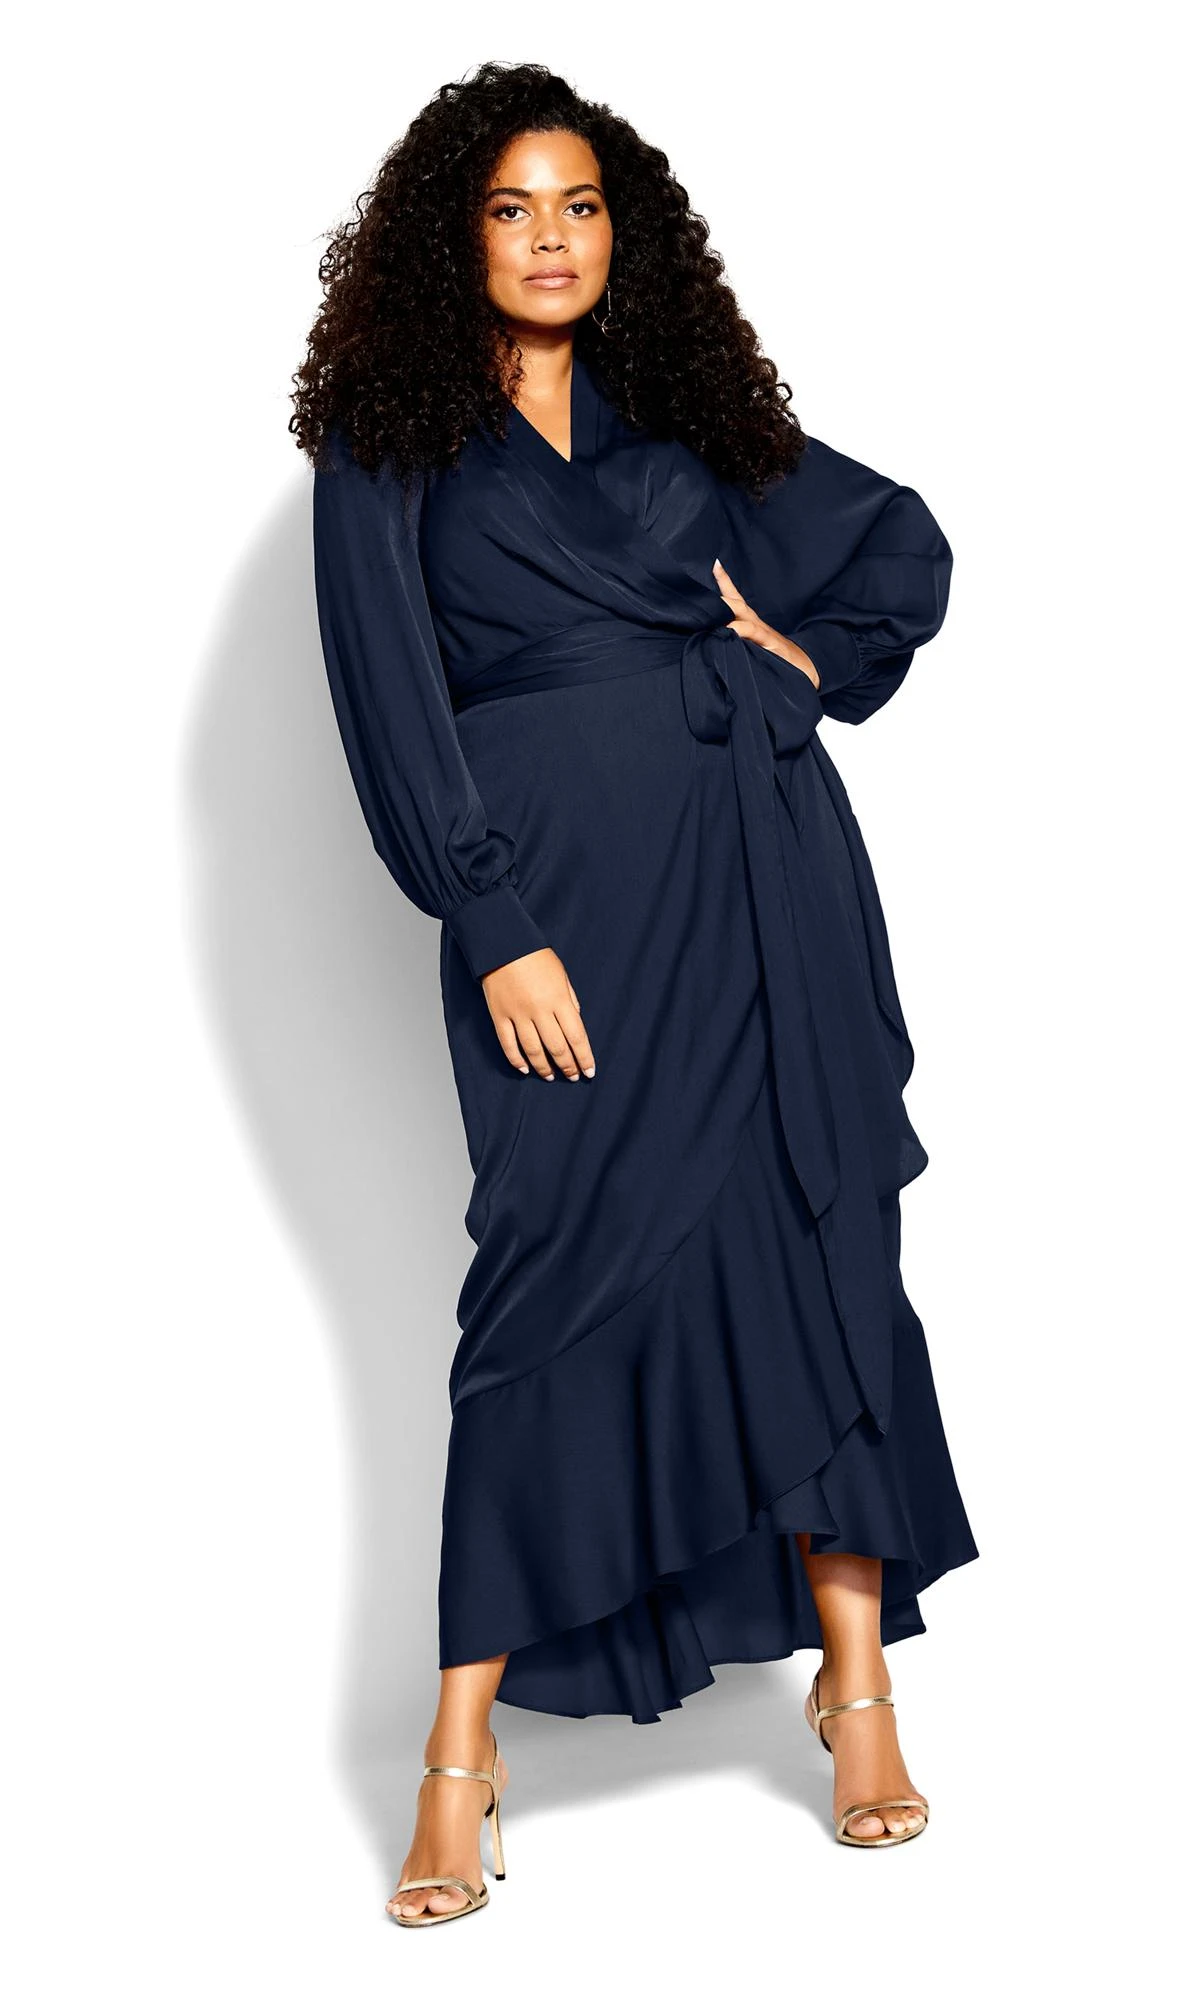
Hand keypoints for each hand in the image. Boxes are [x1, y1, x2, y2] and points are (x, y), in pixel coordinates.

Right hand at [480, 948, 596, 1080]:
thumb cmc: (535, 956)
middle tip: (573, 1076)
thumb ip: (570, 999)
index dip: (584, 1057)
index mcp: (559, 999)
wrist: (502, 943)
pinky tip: (525, 1069)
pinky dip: (516, 1060)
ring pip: (533, 1050)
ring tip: (550, 1076)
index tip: (589, 1071)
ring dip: (544, 1068)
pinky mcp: (499, 1015)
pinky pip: (508, 1044)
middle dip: (567, 1066)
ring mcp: (518, 1014)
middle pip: (557, 1047)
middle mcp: (540, 1010)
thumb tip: (576, 1022)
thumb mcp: (561, 974)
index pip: (577, 1037)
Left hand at [712, 557, 819, 689]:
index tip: (714, 564)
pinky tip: (729, 628)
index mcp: (750, 623)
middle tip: (703, 581)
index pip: (735, 599)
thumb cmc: (775, 660)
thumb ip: (734, 643)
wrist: (804, 668)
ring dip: (726, 607)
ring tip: (709, 605)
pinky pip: (752, 632)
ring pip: (742, 613)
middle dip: (721, 589)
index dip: (724, 582)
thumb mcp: (753, 649)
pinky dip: (740, 629)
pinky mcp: (769, 644)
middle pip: (735, 601)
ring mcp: (763, 632)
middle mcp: (755, 623)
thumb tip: (712, 639)